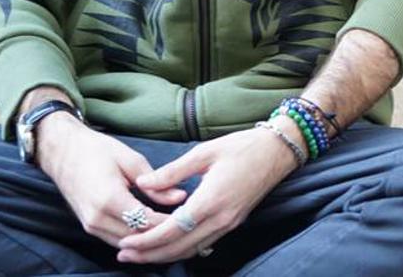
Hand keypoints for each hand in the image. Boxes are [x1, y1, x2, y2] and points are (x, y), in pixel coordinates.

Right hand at [36, 113, 188, 246]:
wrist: (63, 152)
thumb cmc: (98, 150)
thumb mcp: (132, 160)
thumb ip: (155, 184)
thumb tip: (180, 197)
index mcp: (109, 199)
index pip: (146, 222)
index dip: (169, 222)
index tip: (189, 216)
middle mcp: (97, 218)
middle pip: (137, 238)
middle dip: (161, 234)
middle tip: (184, 224)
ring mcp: (90, 225)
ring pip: (126, 244)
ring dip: (148, 239)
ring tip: (172, 228)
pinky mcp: (88, 226)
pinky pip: (115, 240)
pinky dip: (134, 238)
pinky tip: (152, 229)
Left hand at [117, 124, 298, 264]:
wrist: (278, 151)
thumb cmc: (243, 147)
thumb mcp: (205, 152)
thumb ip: (172, 171)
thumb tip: (142, 183)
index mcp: (211, 200)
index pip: (171, 230)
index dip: (146, 240)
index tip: (125, 242)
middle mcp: (221, 218)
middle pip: (179, 248)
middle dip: (149, 255)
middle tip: (124, 255)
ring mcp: (229, 223)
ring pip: (192, 250)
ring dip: (164, 255)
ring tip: (141, 255)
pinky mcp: (234, 222)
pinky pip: (203, 243)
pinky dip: (182, 248)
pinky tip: (168, 245)